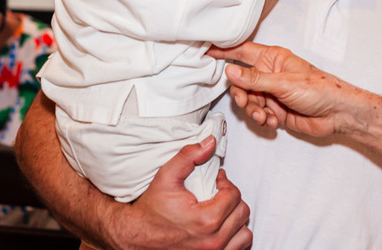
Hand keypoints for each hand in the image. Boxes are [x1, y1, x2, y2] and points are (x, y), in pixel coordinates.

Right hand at [117, 136, 252, 249]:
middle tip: (217, 194)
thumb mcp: (166, 177)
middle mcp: (213, 242)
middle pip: (242, 213)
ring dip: (236, 220)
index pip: (235, 195)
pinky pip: (239, 248)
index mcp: (206, 220)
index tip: (216, 182)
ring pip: (244, 234)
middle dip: (232, 199)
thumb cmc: (151, 210)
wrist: (137, 237)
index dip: (226, 184)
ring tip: (221, 211)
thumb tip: (210, 142)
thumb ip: (189, 156)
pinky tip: (221, 227)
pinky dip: (235, 237)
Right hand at [208, 42, 349, 136]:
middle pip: (241, 82)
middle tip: (247, 103)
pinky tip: (273, 121)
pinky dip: (262, 119)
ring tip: (265, 116)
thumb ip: (255, 79)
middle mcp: (270, 74)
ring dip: (253, 110)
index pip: (242, 51)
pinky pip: (258, 113)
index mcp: (273, 58)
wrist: (337, 114)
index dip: (224, 51)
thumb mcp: (284, 83)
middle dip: (242, 95)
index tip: (205, 52)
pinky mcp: (275, 109)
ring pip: (248, 100)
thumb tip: (230, 71)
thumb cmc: (319, 89)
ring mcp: (272, 92)